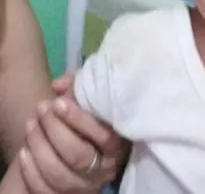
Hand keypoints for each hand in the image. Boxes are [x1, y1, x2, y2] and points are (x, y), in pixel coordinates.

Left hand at [19, 72, 129, 192]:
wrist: (84, 144)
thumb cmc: (90, 117)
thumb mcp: (91, 98)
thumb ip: (78, 85)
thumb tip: (59, 85)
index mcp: (118, 143)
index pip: (103, 135)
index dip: (78, 119)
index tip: (58, 102)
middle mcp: (104, 168)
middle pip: (78, 155)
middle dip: (55, 130)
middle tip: (42, 107)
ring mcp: (84, 185)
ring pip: (59, 174)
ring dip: (40, 147)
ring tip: (30, 123)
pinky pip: (44, 190)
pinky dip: (31, 172)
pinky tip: (23, 151)